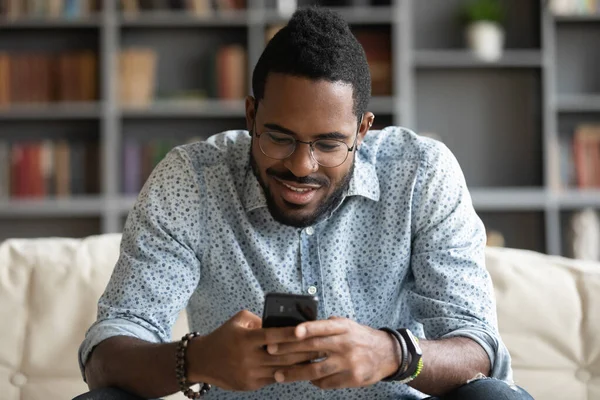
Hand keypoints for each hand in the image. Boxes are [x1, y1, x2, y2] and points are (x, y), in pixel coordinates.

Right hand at [187, 310, 325, 391]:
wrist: (203, 361)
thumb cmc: (224, 336)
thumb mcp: (238, 321)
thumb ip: (259, 320)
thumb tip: (282, 324)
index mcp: (246, 338)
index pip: (272, 335)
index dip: (290, 333)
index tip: (306, 329)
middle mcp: (248, 357)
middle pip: (281, 355)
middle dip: (303, 351)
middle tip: (321, 346)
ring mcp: (249, 373)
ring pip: (281, 370)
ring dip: (300, 365)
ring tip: (316, 359)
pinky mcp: (250, 385)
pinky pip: (274, 379)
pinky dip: (288, 373)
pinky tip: (301, 369)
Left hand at [266, 317, 399, 388]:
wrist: (387, 353)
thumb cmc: (359, 336)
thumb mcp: (346, 325)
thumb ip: (326, 326)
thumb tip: (299, 328)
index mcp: (343, 328)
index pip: (323, 327)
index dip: (308, 329)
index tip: (292, 332)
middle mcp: (345, 344)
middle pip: (313, 348)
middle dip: (289, 350)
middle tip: (270, 352)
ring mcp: (348, 363)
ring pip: (316, 370)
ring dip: (294, 373)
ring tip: (278, 375)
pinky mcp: (351, 379)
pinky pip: (326, 382)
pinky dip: (313, 381)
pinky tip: (303, 379)